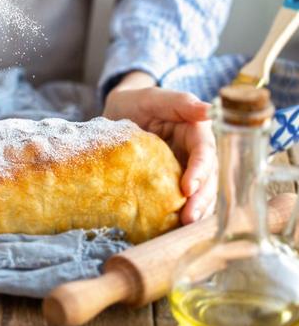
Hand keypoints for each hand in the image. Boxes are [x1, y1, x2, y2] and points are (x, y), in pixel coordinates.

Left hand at [103, 72, 216, 224]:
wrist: (117, 114)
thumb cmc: (135, 102)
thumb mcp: (152, 97)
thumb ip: (179, 101)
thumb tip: (208, 109)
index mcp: (196, 131)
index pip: (205, 151)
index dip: (200, 170)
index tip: (188, 188)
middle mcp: (196, 152)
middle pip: (208, 177)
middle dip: (201, 199)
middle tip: (188, 218)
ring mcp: (186, 169)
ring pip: (200, 192)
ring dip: (196, 211)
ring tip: (184, 227)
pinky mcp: (173, 182)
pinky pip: (183, 199)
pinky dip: (182, 214)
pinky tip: (175, 228)